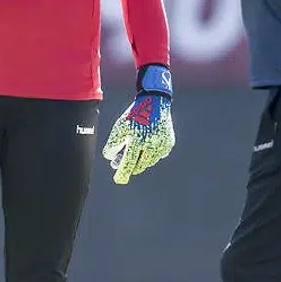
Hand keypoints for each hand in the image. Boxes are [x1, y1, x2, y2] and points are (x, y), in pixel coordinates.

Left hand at [102, 64, 175, 184]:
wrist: (155, 101)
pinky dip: (150, 153)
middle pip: (139, 165)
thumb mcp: (120, 127)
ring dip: (140, 160)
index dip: (122, 173)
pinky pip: (158, 155)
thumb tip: (111, 160)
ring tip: (132, 151)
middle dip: (130, 167)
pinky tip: (145, 144)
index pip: (129, 163)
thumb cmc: (134, 115)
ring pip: (149, 161)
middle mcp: (152, 145)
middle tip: (122, 165)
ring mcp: (162, 145)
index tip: (118, 180)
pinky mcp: (169, 143)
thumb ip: (113, 144)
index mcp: (138, 140)